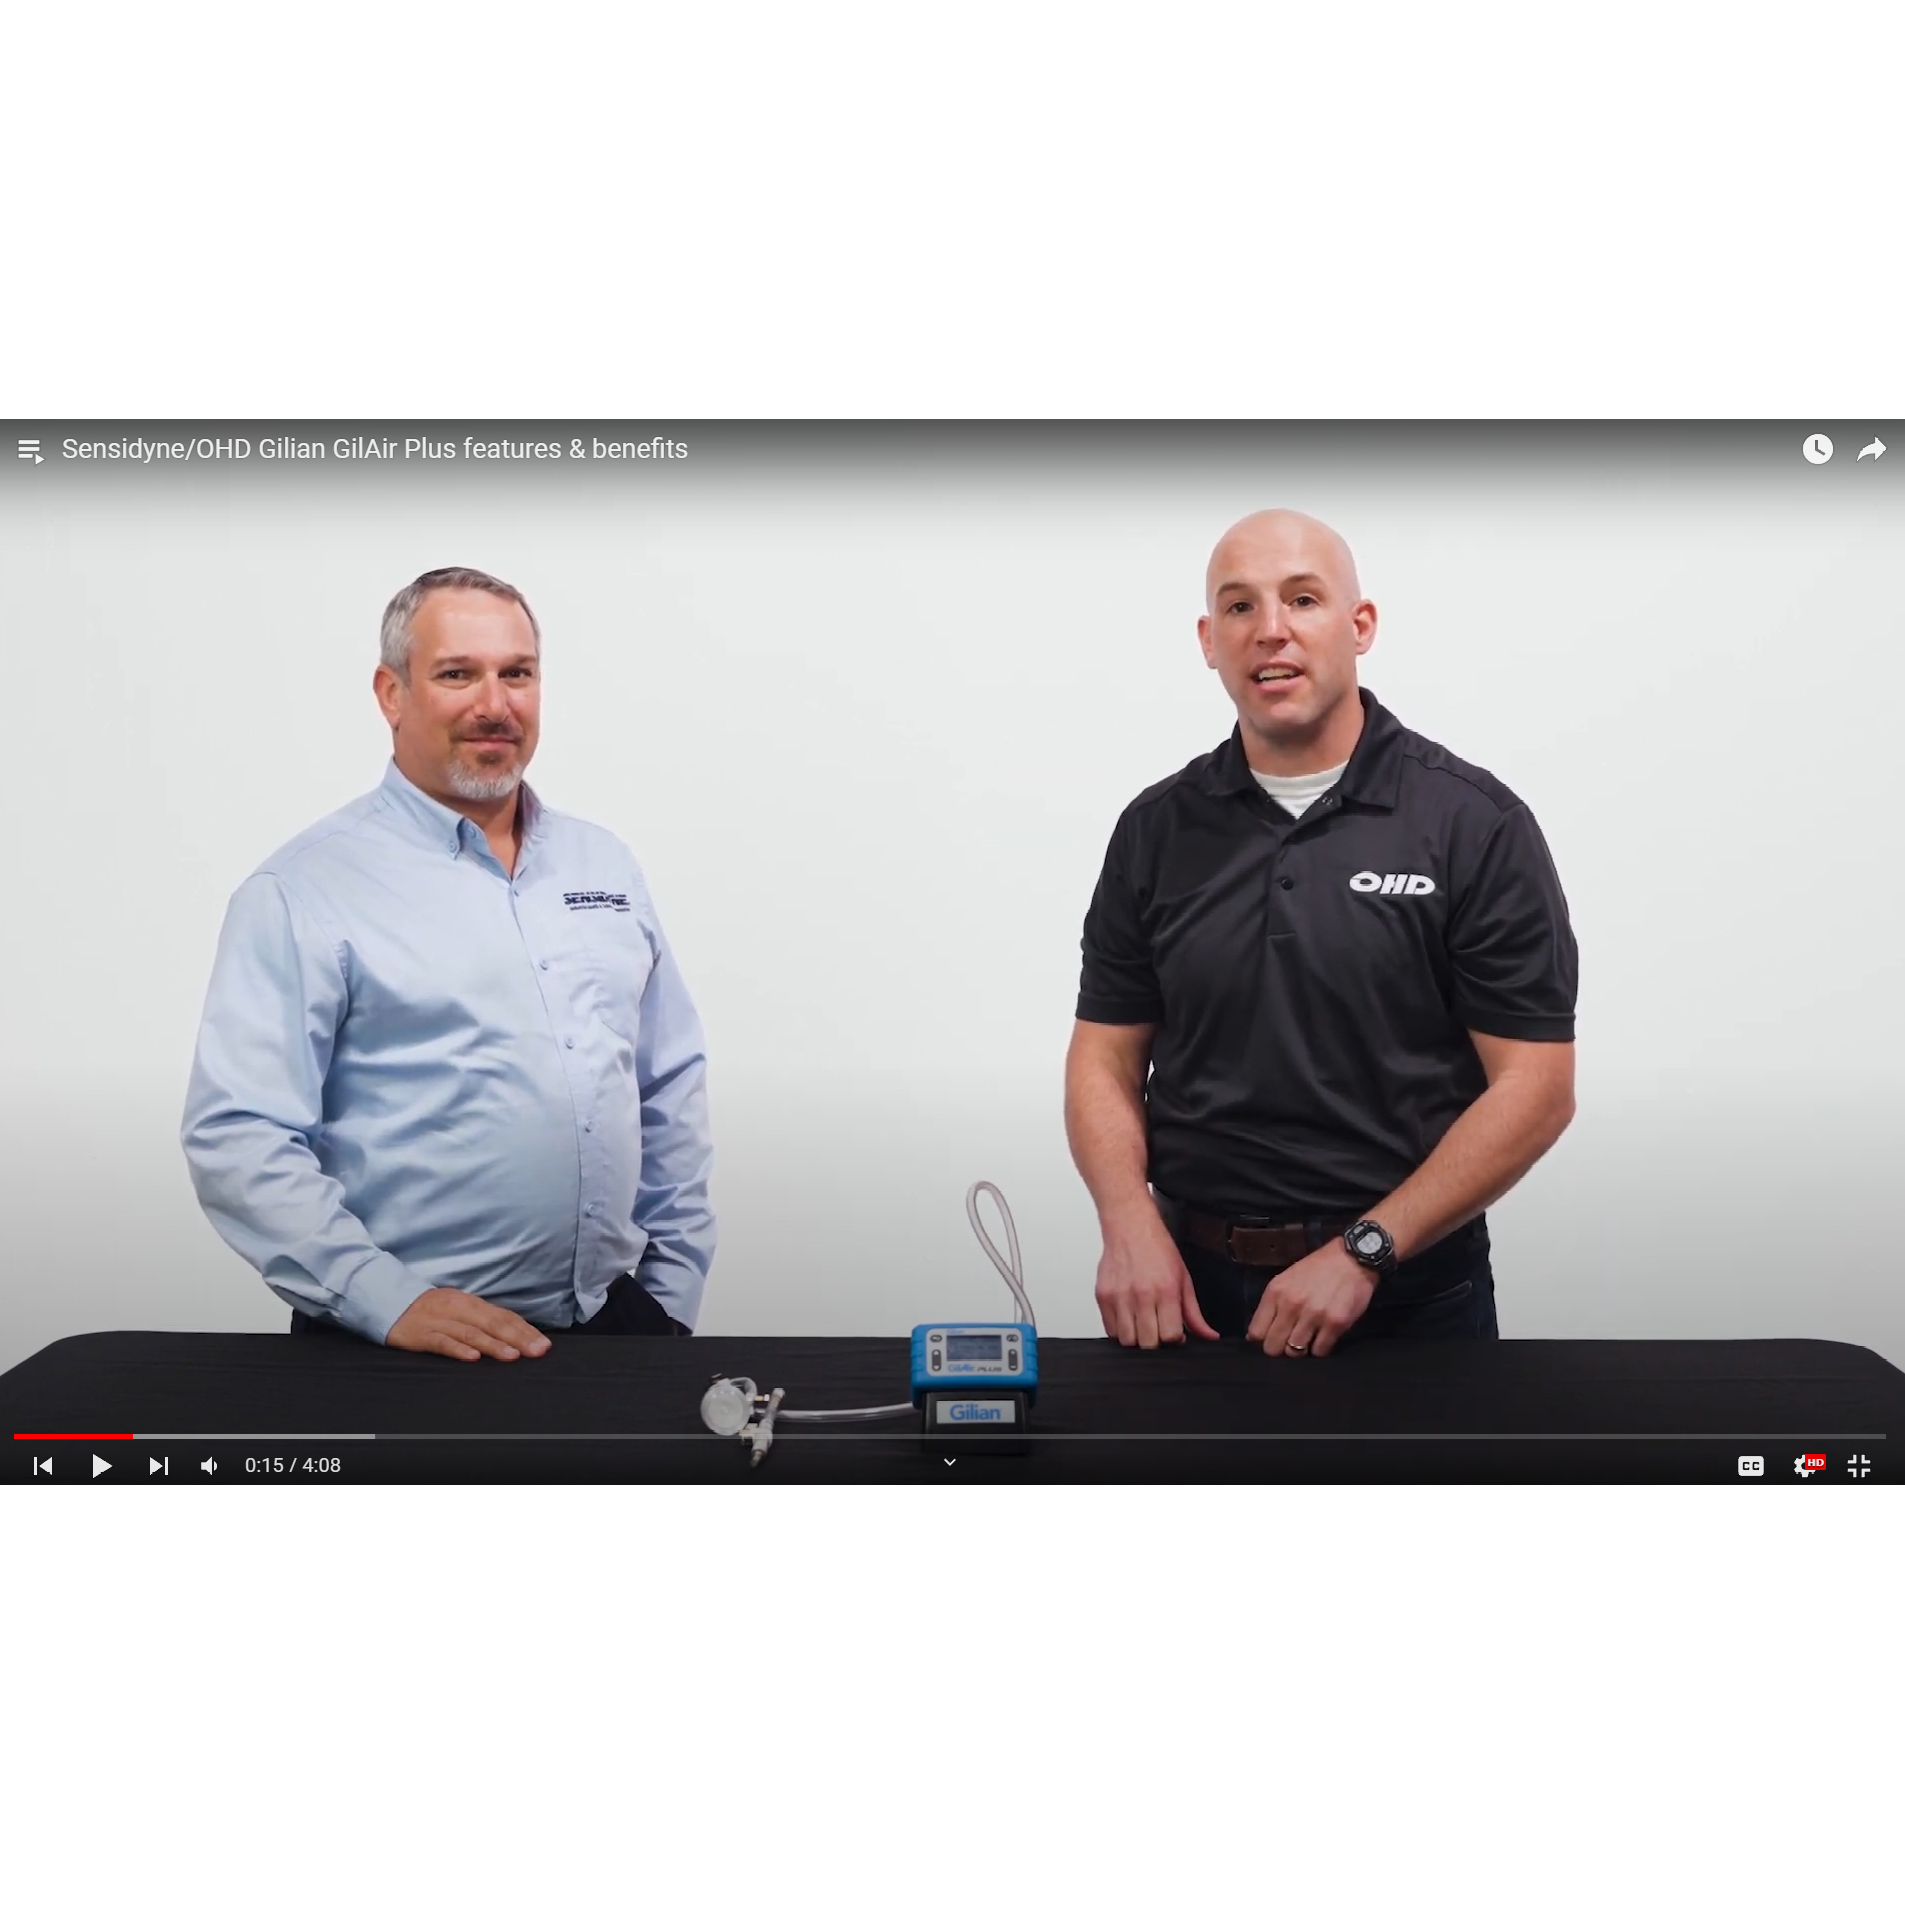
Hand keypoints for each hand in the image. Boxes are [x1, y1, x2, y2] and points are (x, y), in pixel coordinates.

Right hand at [386, 1289, 552, 1361]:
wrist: (390, 1303)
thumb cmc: (432, 1312)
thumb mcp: (460, 1311)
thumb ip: (484, 1322)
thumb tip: (516, 1336)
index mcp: (472, 1304)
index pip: (504, 1317)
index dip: (525, 1330)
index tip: (544, 1344)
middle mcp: (459, 1310)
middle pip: (493, 1323)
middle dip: (518, 1338)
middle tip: (537, 1351)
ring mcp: (440, 1321)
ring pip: (471, 1332)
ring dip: (493, 1344)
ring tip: (512, 1356)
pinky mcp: (421, 1334)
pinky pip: (442, 1342)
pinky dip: (458, 1349)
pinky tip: (472, 1357)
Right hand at [1095, 1212, 1219, 1347]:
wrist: (1130, 1227)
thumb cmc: (1157, 1249)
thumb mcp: (1184, 1279)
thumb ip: (1194, 1313)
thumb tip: (1209, 1336)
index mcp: (1166, 1291)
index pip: (1170, 1336)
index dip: (1174, 1339)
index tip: (1174, 1333)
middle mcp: (1142, 1295)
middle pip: (1148, 1343)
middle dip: (1156, 1341)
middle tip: (1157, 1328)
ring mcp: (1119, 1297)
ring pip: (1127, 1340)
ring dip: (1137, 1337)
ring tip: (1142, 1323)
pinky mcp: (1102, 1296)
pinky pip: (1110, 1329)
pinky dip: (1120, 1329)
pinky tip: (1128, 1317)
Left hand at [1247, 1242, 1377, 1357]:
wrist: (1352, 1259)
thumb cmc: (1318, 1268)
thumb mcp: (1286, 1279)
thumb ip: (1272, 1305)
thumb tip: (1256, 1334)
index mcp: (1276, 1292)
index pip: (1256, 1332)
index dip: (1262, 1339)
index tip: (1271, 1338)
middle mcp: (1291, 1305)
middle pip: (1273, 1347)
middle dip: (1279, 1348)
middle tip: (1289, 1342)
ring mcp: (1313, 1316)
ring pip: (1295, 1352)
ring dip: (1300, 1349)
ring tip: (1307, 1338)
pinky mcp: (1335, 1324)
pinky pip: (1320, 1351)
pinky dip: (1320, 1348)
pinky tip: (1323, 1337)